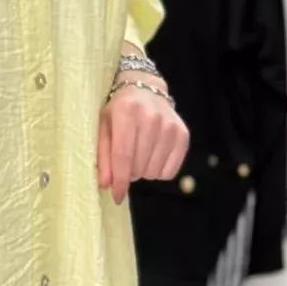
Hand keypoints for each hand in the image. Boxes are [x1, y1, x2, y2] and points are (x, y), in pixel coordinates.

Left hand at [97, 83, 189, 206]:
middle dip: (128, 172)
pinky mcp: (183, 134)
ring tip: (139, 154)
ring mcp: (170, 126)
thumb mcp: (103, 126)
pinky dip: (158, 171)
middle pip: (138, 166)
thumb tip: (106, 185)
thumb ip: (103, 155)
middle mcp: (151, 117)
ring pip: (153, 171)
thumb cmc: (118, 110)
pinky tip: (152, 156)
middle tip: (125, 160)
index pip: (123, 155)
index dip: (119, 181)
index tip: (116, 197)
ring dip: (143, 171)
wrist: (145, 88)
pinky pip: (170, 172)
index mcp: (127, 111)